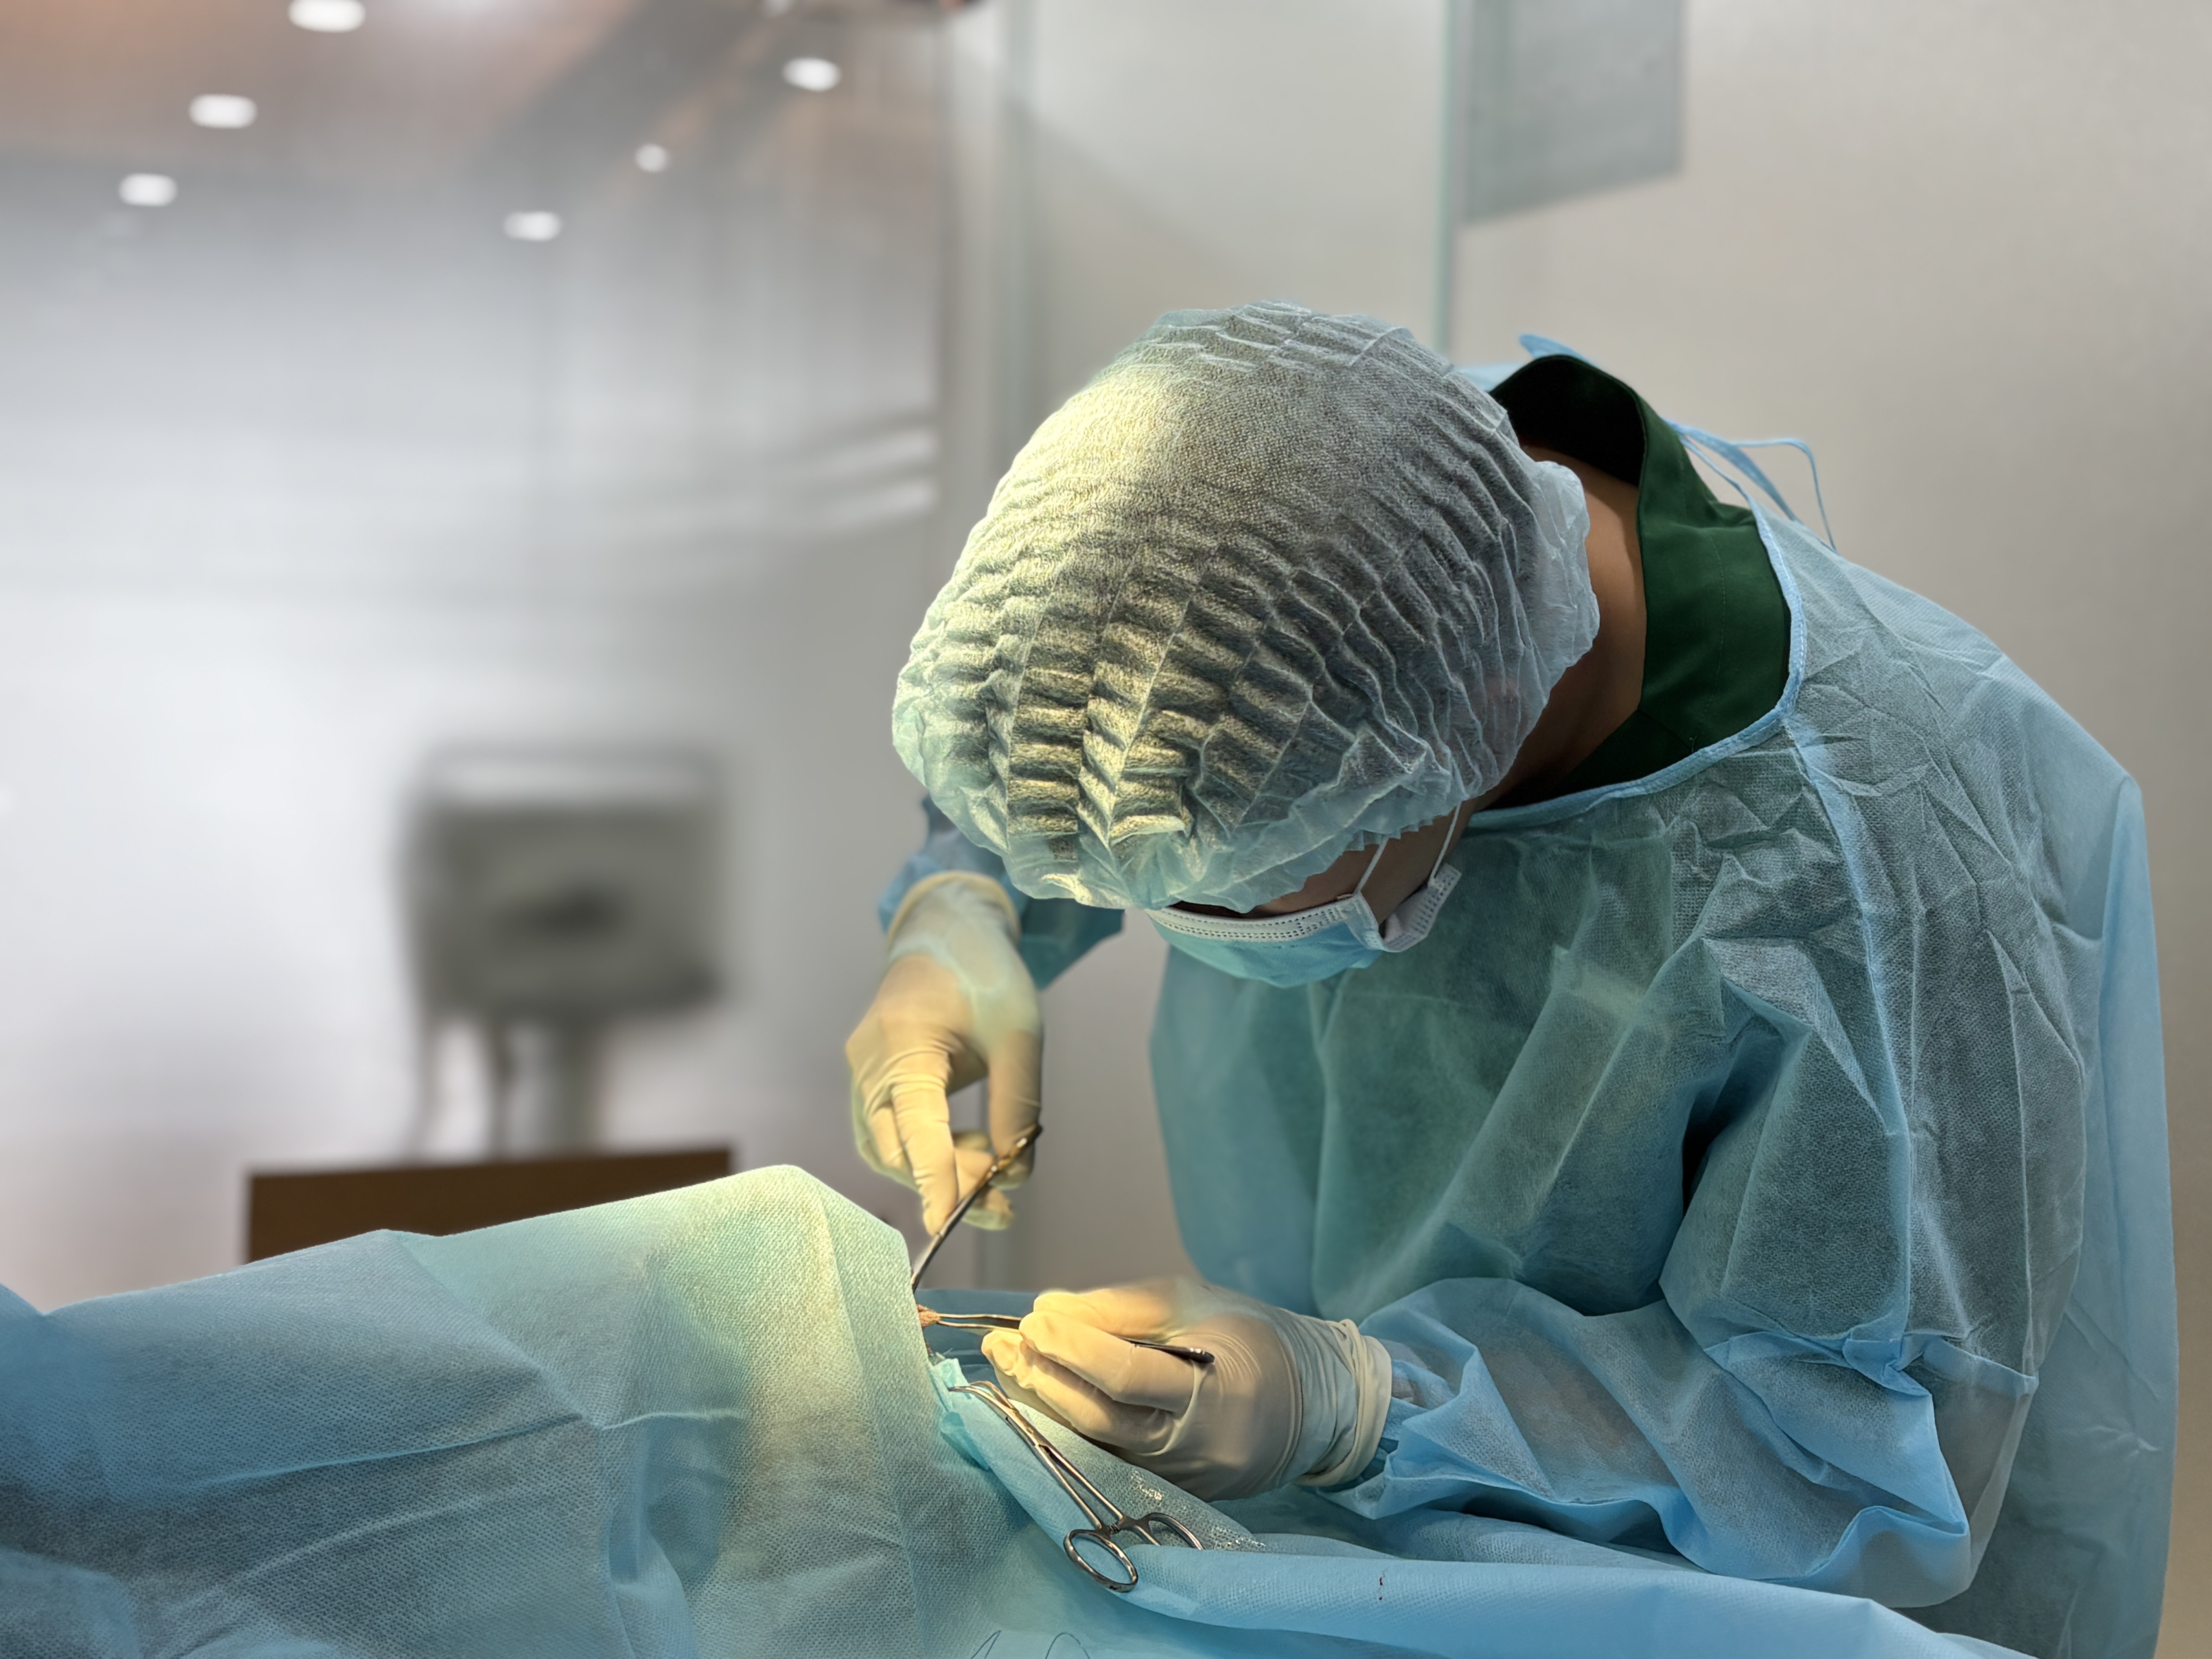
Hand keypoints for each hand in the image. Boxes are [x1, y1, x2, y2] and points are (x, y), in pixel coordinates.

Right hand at [845, 873, 1041, 1235]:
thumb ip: (1017, 1103)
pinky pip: (888, 1132)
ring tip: (993, 1172)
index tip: (954, 1224)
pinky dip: (927, 1152)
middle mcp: (868, 1063)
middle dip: (943, 1186)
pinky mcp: (870, 1078)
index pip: (915, 1129)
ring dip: (937, 1172)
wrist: (947, 931)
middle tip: (1001, 1205)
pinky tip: (969, 1151)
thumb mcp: (1019, 1033)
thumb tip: (1013, 1173)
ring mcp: (862, 1072)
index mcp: (901, 1043)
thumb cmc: (986, 974)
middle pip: (893, 1150)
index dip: (935, 1183)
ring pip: (887, 1148)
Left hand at [980, 1277, 1390, 1500]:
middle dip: (1047, 1380)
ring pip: (1098, 1446)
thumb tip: (1048, 1309)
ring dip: (1046, 1405)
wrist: (1312, 1404)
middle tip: (1002, 1344)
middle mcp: (1197, 1450)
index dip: (1076, 1349)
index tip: (1034, 1320)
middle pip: (1104, 1421)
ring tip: (1010, 1365)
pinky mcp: (1170, 1491)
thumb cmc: (1254, 1338)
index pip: (1131, 1378)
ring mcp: (1182, 1479)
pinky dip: (1070, 1427)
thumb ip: (1122, 1308)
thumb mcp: (1198, 1303)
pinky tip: (1040, 1397)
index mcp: (1219, 1395)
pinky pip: (1110, 1459)